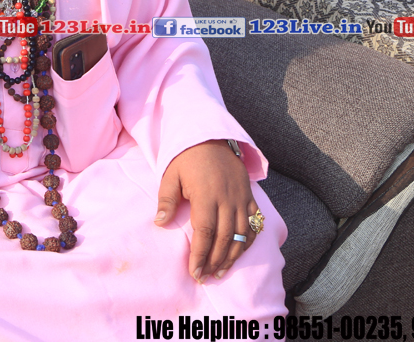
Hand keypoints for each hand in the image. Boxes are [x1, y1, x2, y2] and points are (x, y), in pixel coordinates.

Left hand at [154, 139, 257, 283]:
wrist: (210, 137)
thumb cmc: (186, 157)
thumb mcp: (170, 175)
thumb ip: (166, 200)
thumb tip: (159, 223)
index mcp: (206, 194)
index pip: (205, 232)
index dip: (200, 255)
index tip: (194, 272)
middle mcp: (227, 199)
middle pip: (224, 238)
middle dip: (214, 261)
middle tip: (205, 277)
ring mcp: (241, 198)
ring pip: (241, 234)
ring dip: (232, 256)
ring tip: (220, 272)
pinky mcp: (250, 196)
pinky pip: (254, 223)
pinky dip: (248, 241)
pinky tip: (239, 254)